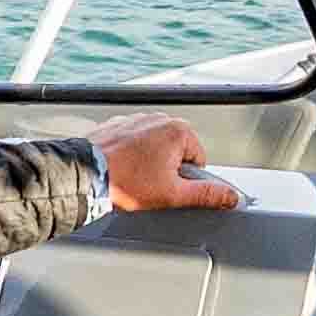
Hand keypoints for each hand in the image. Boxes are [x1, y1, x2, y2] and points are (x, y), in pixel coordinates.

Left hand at [89, 112, 239, 213]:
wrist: (85, 175)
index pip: (198, 160)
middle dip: (167, 169)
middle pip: (177, 151)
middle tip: (150, 184)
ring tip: (133, 177)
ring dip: (148, 162)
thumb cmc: (124, 181)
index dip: (186, 179)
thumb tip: (229, 196)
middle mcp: (159, 119)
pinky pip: (134, 142)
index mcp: (178, 131)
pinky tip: (122, 168)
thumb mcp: (173, 194)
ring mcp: (136, 119)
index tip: (169, 187)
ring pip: (155, 147)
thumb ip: (206, 194)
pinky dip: (130, 155)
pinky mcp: (118, 124)